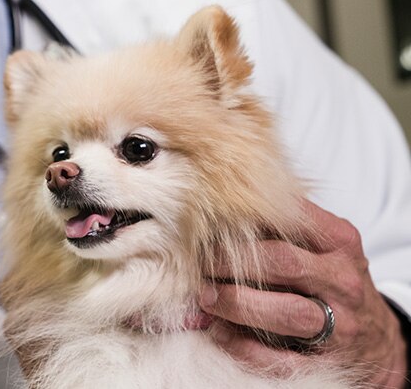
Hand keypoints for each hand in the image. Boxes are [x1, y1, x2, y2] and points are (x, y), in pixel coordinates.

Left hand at [199, 199, 407, 387]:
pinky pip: (281, 358)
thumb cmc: (333, 280)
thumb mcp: (323, 244)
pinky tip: (220, 331)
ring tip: (206, 296)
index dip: (247, 221)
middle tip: (202, 263)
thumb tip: (217, 218)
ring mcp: (340, 324)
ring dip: (237, 303)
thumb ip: (282, 229)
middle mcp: (343, 281)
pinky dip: (244, 346)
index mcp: (341, 243)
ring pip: (286, 312)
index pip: (293, 220)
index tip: (213, 223)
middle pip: (284, 263)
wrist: (376, 335)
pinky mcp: (328, 360)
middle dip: (234, 262)